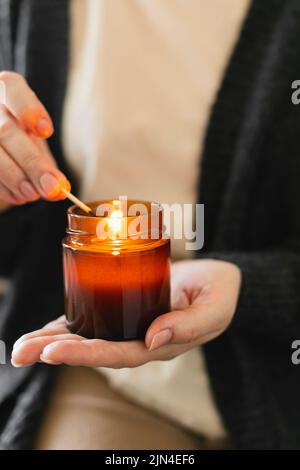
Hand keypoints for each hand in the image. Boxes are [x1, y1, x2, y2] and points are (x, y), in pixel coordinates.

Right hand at [0, 71, 69, 207]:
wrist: (0, 145)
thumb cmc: (20, 137)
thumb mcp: (34, 140)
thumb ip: (45, 159)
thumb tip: (58, 189)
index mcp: (6, 88)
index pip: (13, 88)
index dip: (29, 110)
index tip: (46, 131)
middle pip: (6, 131)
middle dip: (32, 163)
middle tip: (52, 187)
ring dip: (15, 178)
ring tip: (33, 194)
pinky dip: (2, 188)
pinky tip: (17, 196)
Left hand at [11, 259, 240, 367]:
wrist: (216, 279)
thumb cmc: (219, 292)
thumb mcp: (215, 306)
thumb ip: (191, 324)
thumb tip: (153, 338)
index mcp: (160, 344)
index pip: (119, 354)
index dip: (87, 354)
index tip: (54, 351)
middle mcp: (139, 339)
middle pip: (95, 349)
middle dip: (58, 351)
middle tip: (23, 352)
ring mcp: (129, 325)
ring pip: (89, 336)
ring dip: (54, 341)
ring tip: (22, 345)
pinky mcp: (124, 308)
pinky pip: (94, 318)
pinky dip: (68, 323)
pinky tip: (45, 328)